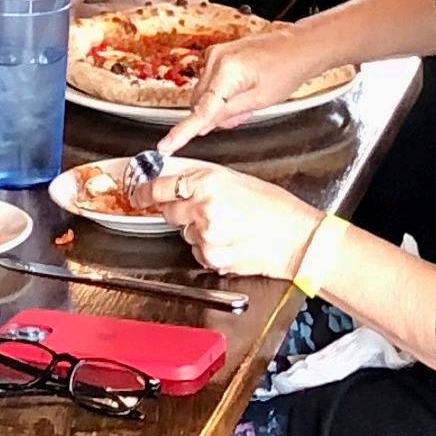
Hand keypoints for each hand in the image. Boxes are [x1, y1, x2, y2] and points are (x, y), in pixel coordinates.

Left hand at [156, 161, 323, 280]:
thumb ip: (202, 178)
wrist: (297, 239)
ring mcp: (205, 235)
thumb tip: (175, 178)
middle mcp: (203, 208)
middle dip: (178, 209)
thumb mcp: (237, 179)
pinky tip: (230, 240)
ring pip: (183, 232)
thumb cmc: (276, 208)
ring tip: (226, 226)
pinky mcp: (211, 258)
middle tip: (202, 210)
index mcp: (209, 182)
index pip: (160, 186)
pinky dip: (207, 247)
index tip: (137, 194)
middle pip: (168, 210)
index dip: (145, 191)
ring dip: (196, 229)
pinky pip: (197, 250)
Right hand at [170, 24, 330, 146]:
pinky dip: (220, 92)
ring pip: (203, 93)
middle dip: (212, 115)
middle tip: (240, 115)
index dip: (181, 132)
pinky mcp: (217, 53)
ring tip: (246, 100)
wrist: (298, 46)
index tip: (166, 146)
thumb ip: (229, 113)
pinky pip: (209, 81)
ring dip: (217, 104)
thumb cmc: (286, 71)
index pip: (200, 110)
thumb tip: (204, 126)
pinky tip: (241, 90)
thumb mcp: (261, 100)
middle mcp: (215, 59)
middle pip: (199, 102)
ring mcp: (215, 54)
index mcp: (227, 71)